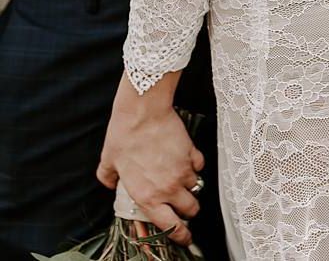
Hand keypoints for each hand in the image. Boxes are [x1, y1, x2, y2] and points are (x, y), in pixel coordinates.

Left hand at [97, 74, 203, 246]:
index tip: (184, 236)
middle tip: (182, 203)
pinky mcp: (191, 153)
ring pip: (196, 187)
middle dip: (188, 209)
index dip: (181, 235)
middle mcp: (168, 187)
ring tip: (181, 177)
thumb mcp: (108, 161)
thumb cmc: (124, 136)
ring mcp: (182, 170)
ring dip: (190, 185)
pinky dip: (194, 164)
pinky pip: (199, 165)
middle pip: (191, 209)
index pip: (170, 227)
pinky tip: (185, 158)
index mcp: (147, 196)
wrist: (143, 112)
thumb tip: (111, 183)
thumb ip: (109, 178)